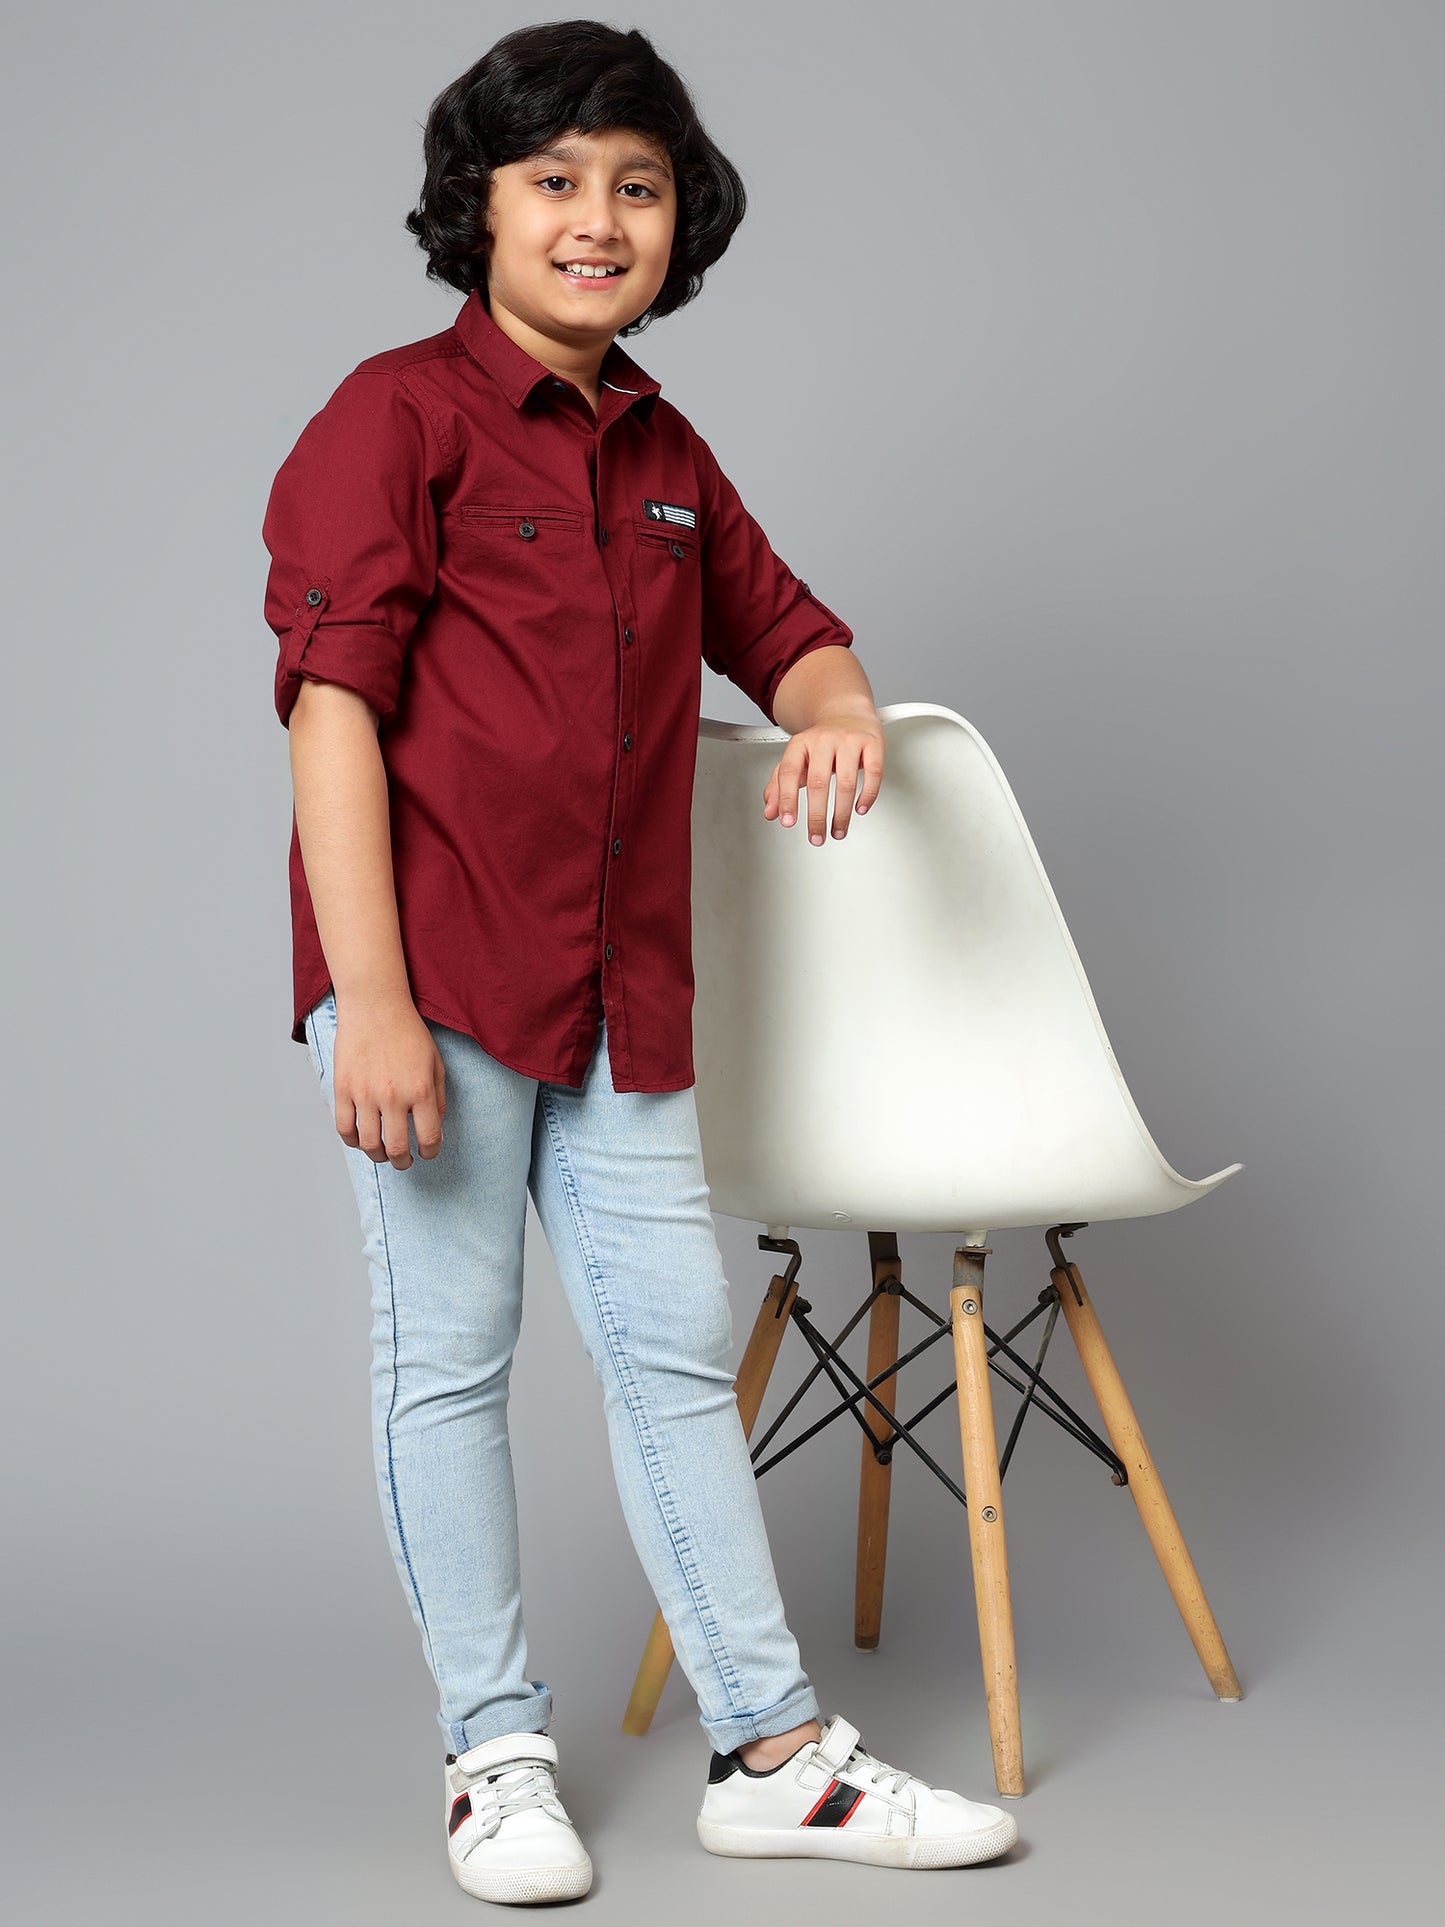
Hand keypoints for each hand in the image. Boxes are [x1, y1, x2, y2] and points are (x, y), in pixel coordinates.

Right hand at [332, 998, 447, 1169]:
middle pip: (396, 1148)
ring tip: (383, 1153)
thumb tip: (433, 1129)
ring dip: (378, 1155)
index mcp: (421, 1090)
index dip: (430, 1152)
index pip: (429, 1137)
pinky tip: (362, 1138)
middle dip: (402, 1162)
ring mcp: (365, 1094)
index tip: (427, 1153)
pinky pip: (344, 1128)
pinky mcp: (343, 1089)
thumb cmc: (409, 1033)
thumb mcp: (435, 1063)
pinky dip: (353, 1140)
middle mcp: (394, 1096)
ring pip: (368, 1143)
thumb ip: (438, 1098)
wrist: (375, 1007)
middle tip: (404, 1161)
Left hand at [763, 711, 883, 843]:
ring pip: (846, 783)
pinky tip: (860, 809)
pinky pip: (873, 773)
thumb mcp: (796, 759)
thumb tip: (770, 812)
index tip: (788, 822)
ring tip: (838, 831)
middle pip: (818, 782)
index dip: (787, 799)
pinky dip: (867, 796)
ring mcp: (849, 740)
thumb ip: (779, 785)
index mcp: (801, 743)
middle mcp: (824, 740)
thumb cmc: (821, 742)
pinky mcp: (872, 743)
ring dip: (842, 813)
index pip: (789, 772)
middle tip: (817, 837)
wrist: (847, 712)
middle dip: (817, 816)